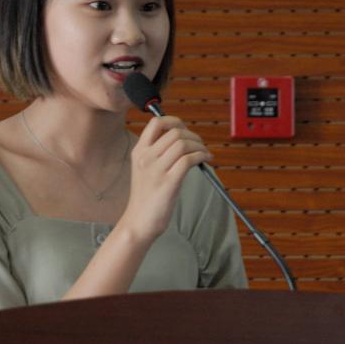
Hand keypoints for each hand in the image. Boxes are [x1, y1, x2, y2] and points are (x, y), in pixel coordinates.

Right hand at [119, 115, 212, 243]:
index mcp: (139, 151)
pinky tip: (205, 161)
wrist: (139, 222)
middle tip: (200, 145)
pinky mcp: (168, 183)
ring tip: (205, 154)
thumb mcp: (145, 169)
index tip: (185, 130)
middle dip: (193, 135)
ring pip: (183, 144)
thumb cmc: (146, 197)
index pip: (156, 122)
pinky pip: (188, 160)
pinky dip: (201, 156)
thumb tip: (183, 139)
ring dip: (200, 146)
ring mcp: (156, 170)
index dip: (175, 121)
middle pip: (175, 132)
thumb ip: (157, 153)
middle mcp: (146, 157)